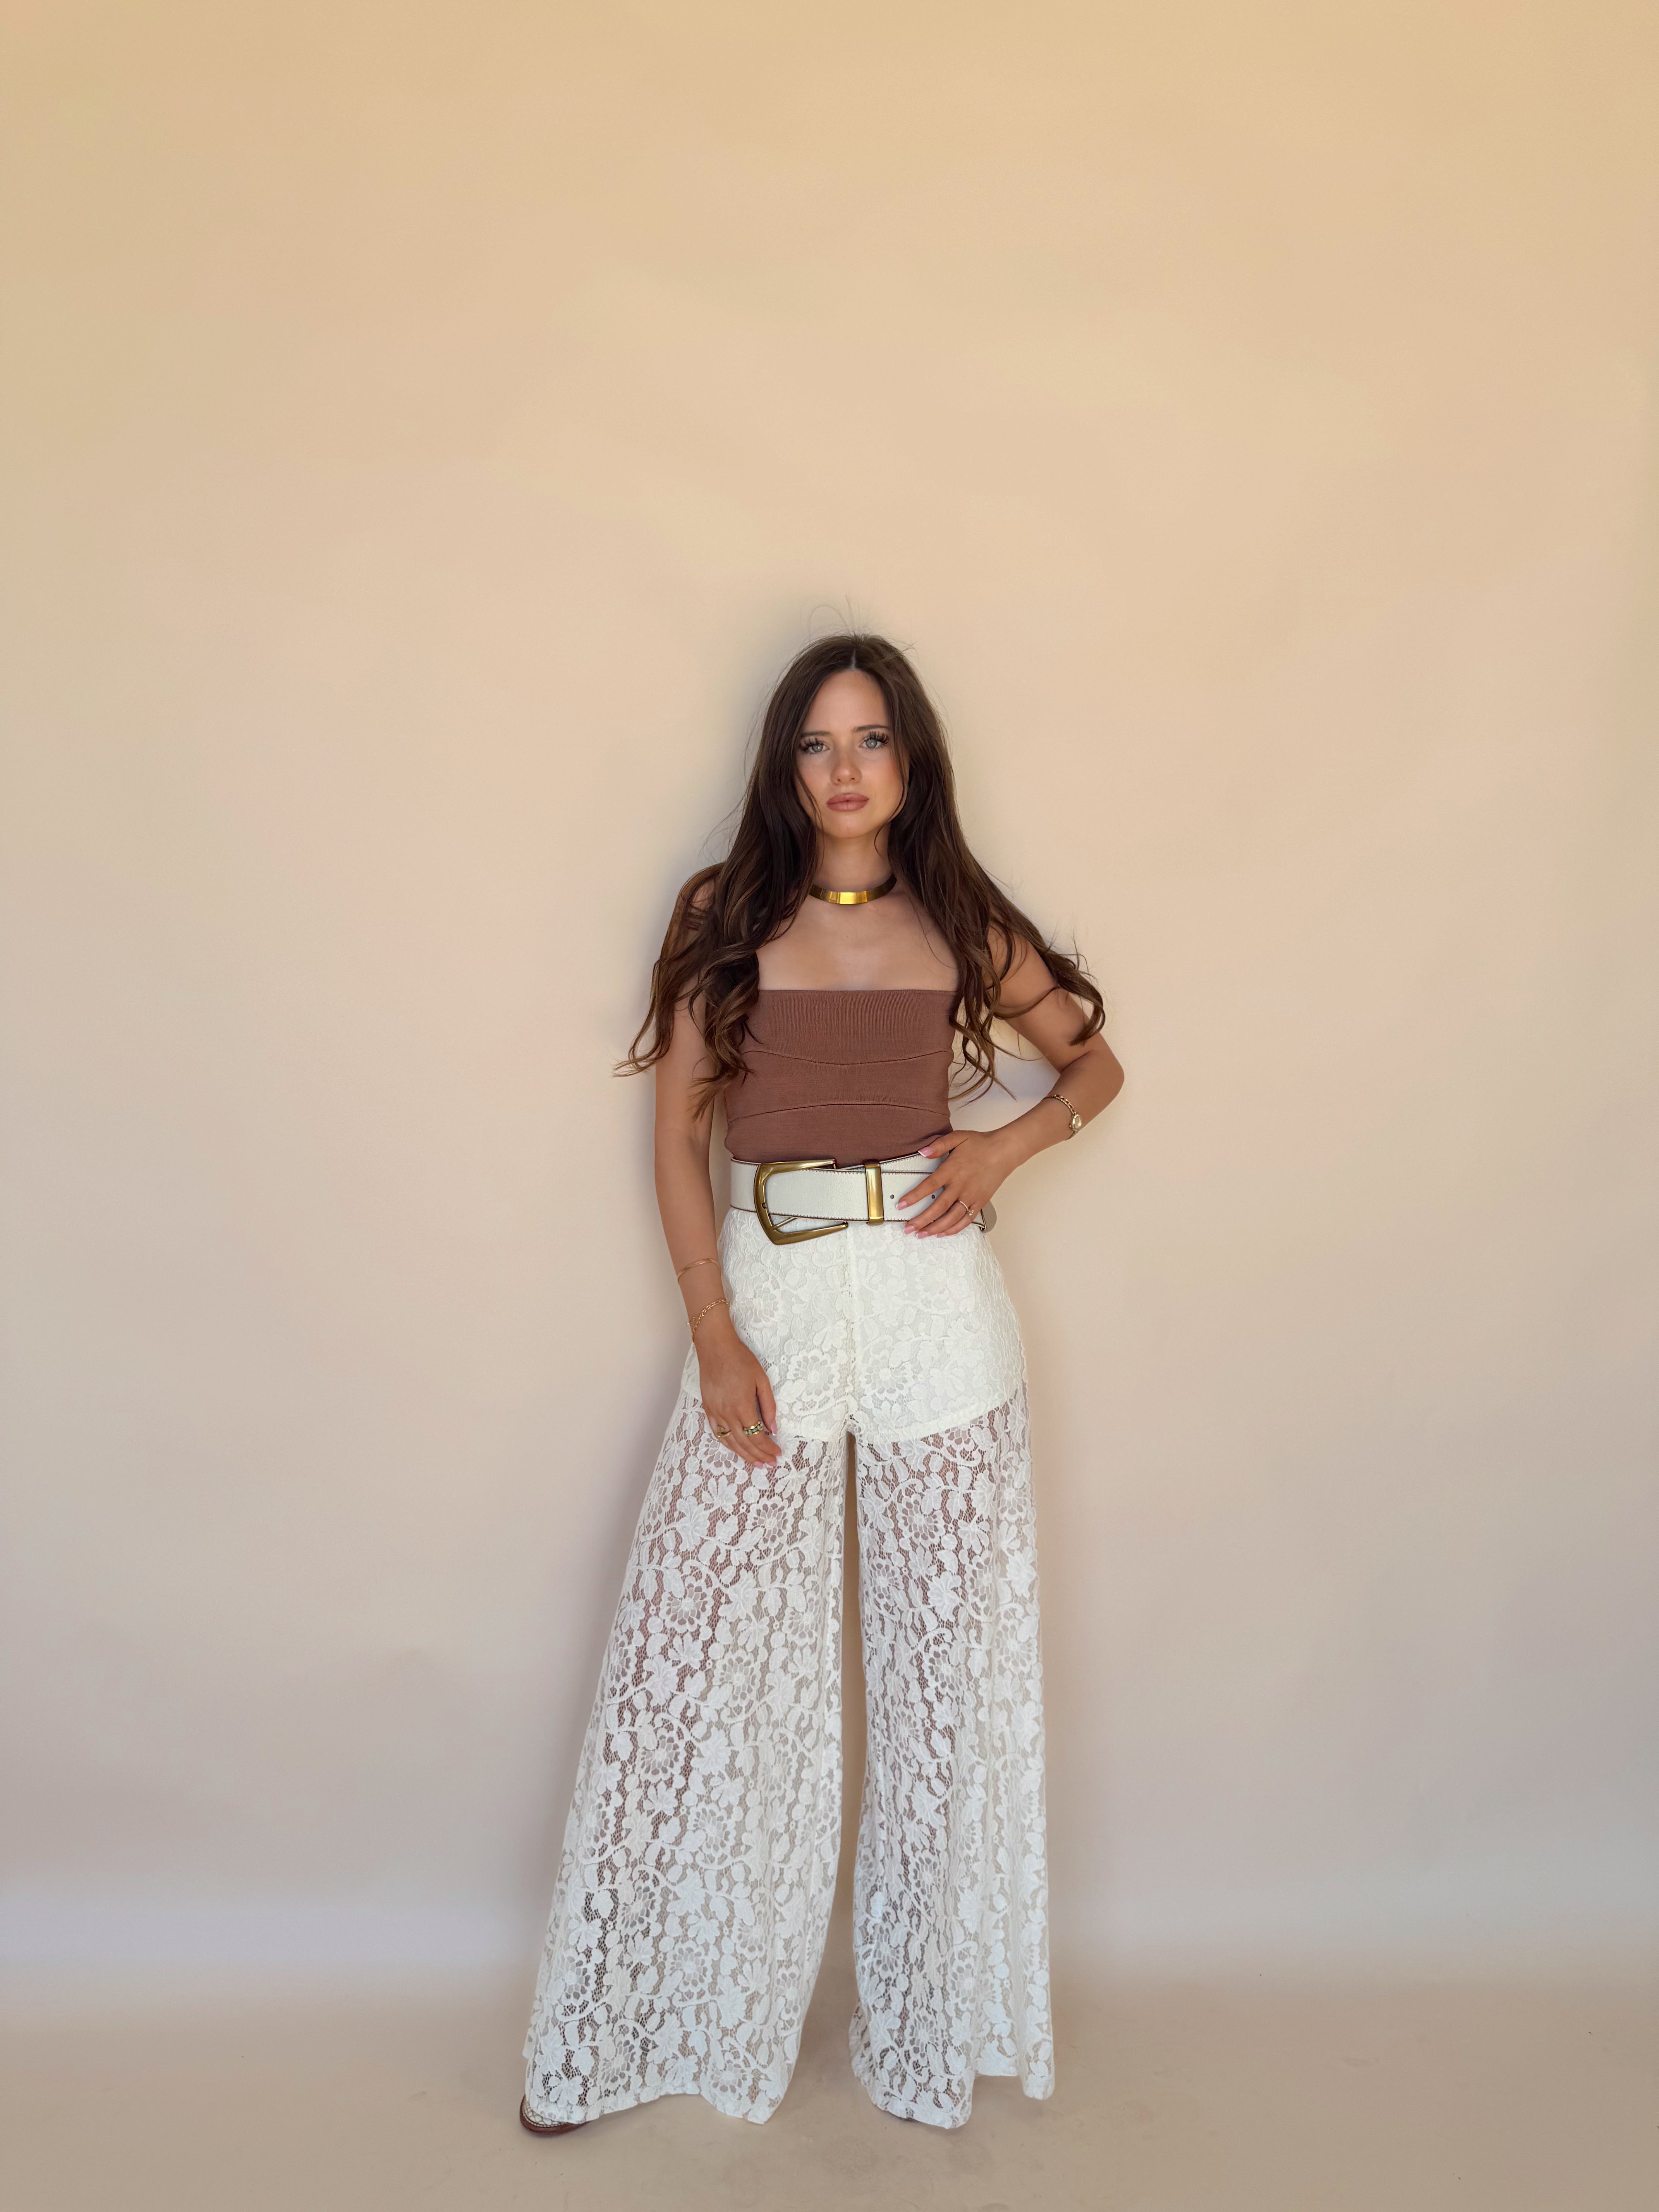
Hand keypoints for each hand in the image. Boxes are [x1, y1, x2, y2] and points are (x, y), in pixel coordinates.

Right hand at [696, 1316, 780, 1467]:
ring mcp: (715, 1413)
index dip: (768, 1448)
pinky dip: (728, 1444)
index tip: (777, 1454)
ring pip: (730, 1442)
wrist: (715, 1347)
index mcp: (742, 1407)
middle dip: (759, 1455)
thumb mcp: (761, 1380)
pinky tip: (736, 1448)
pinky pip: (717, 1433)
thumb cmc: (740, 1360)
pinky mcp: (708, 1409)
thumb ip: (768, 1406)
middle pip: (745, 1443)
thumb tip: (773, 1429)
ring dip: (744, 1455)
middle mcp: (727, 1414)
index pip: (757, 1436)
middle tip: (770, 1463)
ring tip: (756, 1463)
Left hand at [895, 1129, 1011, 1236]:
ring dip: (935, 1228)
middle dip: (921, 1220)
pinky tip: (943, 1233)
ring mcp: (971, 1196)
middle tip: (908, 1229)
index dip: (914, 1197)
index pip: (929, 1186)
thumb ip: (939, 1145)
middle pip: (938, 1207)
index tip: (901, 1206)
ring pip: (951, 1218)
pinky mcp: (980, 1202)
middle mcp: (961, 1185)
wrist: (1005, 1151)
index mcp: (952, 1170)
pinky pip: (966, 1220)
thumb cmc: (981, 1144)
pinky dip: (954, 1229)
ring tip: (922, 1234)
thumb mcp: (958, 1137)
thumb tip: (922, 1152)